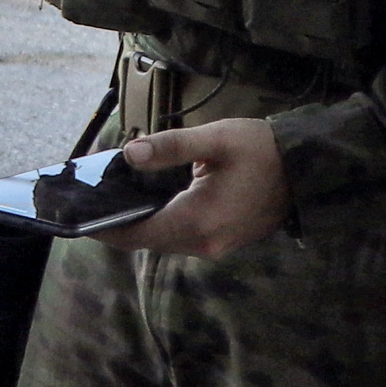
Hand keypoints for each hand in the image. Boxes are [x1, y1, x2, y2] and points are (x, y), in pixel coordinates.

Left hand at [94, 120, 288, 258]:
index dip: (106, 229)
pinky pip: (184, 237)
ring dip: (141, 224)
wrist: (308, 169)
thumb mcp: (214, 140)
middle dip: (119, 224)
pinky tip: (151, 201)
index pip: (138, 234)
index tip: (77, 219)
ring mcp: (217, 246)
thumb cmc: (260, 150)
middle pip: (148, 240)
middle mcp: (205, 243)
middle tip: (92, 201)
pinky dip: (163, 223)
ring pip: (166, 240)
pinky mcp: (225, 241)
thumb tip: (128, 154)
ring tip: (115, 198)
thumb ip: (170, 147)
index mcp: (198, 221)